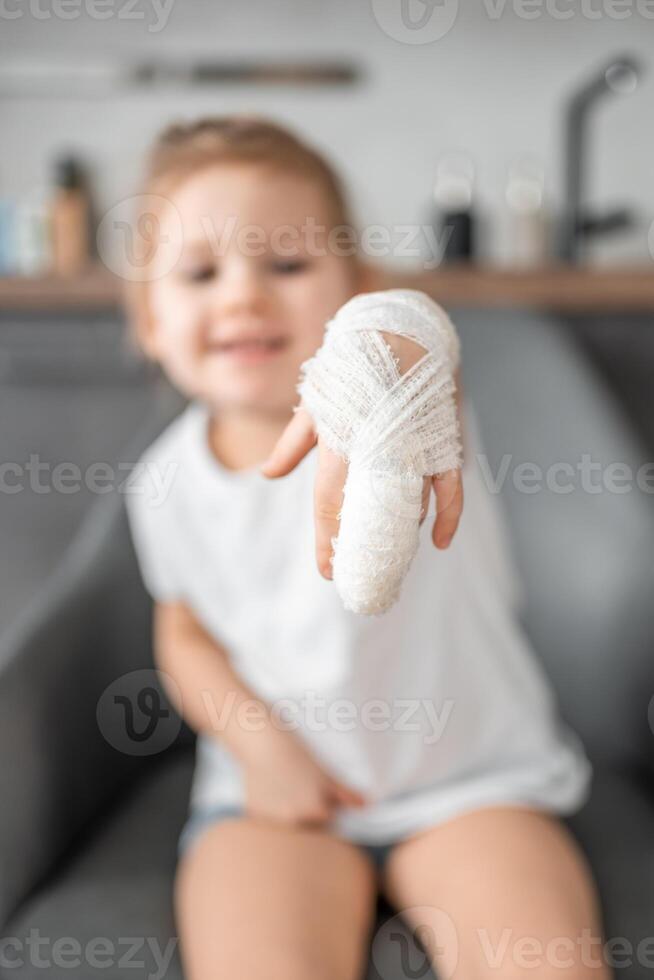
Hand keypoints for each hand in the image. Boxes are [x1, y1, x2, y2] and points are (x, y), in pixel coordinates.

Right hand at [240, 725, 366, 826]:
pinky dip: (271, 810)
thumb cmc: (296, 754)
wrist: (262, 742)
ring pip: (289, 824)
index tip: (316, 788)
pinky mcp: (256, 816)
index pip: (328, 821)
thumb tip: (365, 806)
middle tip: (299, 785)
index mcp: (316, 811)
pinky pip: (269, 821)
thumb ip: (345, 794)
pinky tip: (270, 790)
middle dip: (306, 811)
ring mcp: (275, 820)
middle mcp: (296, 820)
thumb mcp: (325, 773)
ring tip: (284, 785)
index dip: (324, 805)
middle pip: (308, 826)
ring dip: (288, 812)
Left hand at [261, 332, 464, 579]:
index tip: (326, 572)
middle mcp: (378, 445)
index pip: (330, 501)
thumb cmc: (351, 367)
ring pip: (410, 504)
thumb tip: (268, 475)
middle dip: (363, 549)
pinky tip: (440, 542)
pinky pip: (450, 487)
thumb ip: (295, 442)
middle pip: (370, 512)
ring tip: (389, 559)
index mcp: (342, 437)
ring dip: (400, 534)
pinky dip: (449, 516)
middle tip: (357, 577)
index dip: (327, 540)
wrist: (400, 328)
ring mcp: (414, 443)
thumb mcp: (318, 400)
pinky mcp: (443, 439)